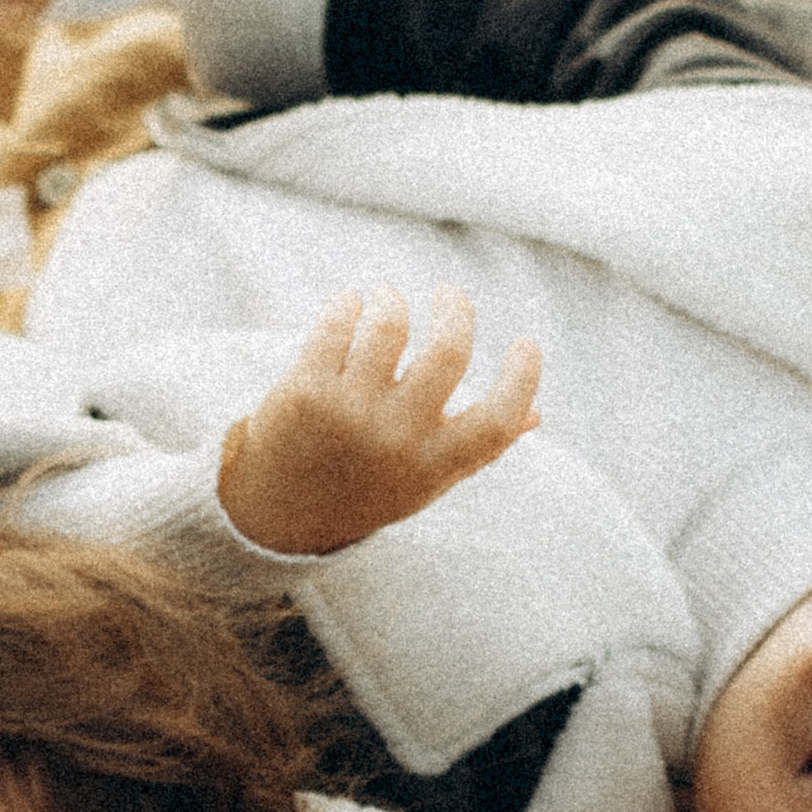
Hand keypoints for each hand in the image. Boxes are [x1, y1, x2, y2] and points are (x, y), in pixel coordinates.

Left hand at [216, 290, 541, 556]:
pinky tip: (351, 306)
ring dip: (392, 300)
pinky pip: (337, 323)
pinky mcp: (303, 389)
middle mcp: (394, 439)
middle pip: (448, 352)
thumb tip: (535, 414)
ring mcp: (348, 413)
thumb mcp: (423, 480)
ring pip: (389, 324)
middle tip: (450, 296)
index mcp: (432, 465)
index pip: (498, 419)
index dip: (523, 378)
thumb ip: (476, 449)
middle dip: (456, 310)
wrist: (276, 515)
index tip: (526, 344)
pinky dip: (349, 304)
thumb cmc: (362, 488)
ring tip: (387, 300)